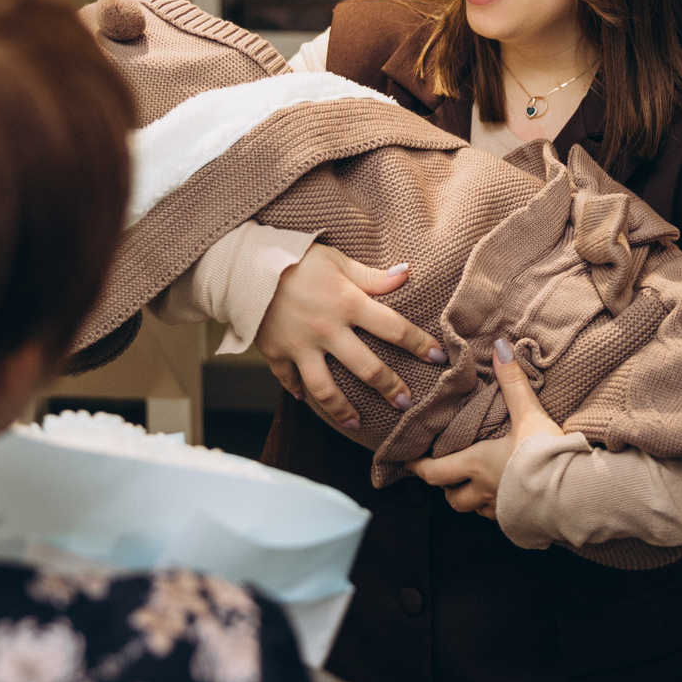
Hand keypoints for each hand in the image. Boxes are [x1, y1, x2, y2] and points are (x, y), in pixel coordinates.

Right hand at [255, 244, 443, 430]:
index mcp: (348, 303)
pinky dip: (299, 393)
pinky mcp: (276, 354)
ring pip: (326, 389)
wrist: (243, 265)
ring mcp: (300, 347)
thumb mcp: (337, 261)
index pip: (393, 327)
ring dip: (344, 410)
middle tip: (407, 403)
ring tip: (358, 423)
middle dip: (390, 388)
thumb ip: (372, 276)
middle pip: (367, 367)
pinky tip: (308, 401)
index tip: (438, 358)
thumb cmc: (296, 258)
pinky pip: (290, 381)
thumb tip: (407, 273)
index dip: (419, 344)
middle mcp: (327, 330)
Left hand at [406, 338, 563, 519]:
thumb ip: (513, 382)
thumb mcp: (528, 414)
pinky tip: (507, 497)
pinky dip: (496, 508)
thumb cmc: (545, 455)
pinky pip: (500, 517)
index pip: (435, 471)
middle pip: (452, 498)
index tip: (409, 461)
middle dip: (446, 487)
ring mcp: (501, 510)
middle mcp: (483, 491)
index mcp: (476, 464)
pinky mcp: (521, 522)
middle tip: (446, 475)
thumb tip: (500, 347)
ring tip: (477, 486)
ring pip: (474, 509)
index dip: (419, 467)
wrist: (573, 493)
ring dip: (471, 499)